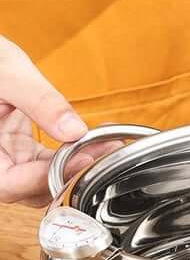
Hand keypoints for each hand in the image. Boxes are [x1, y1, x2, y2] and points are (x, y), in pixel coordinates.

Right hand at [0, 37, 118, 206]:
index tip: (84, 160)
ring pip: (44, 178)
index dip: (49, 177)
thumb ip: (39, 100)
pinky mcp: (19, 149)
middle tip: (107, 152)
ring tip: (109, 146)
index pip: (12, 183)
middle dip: (72, 173)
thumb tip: (74, 129)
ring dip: (77, 165)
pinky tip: (97, 139)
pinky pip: (48, 161)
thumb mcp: (6, 71)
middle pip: (32, 188)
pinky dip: (72, 153)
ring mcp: (6, 157)